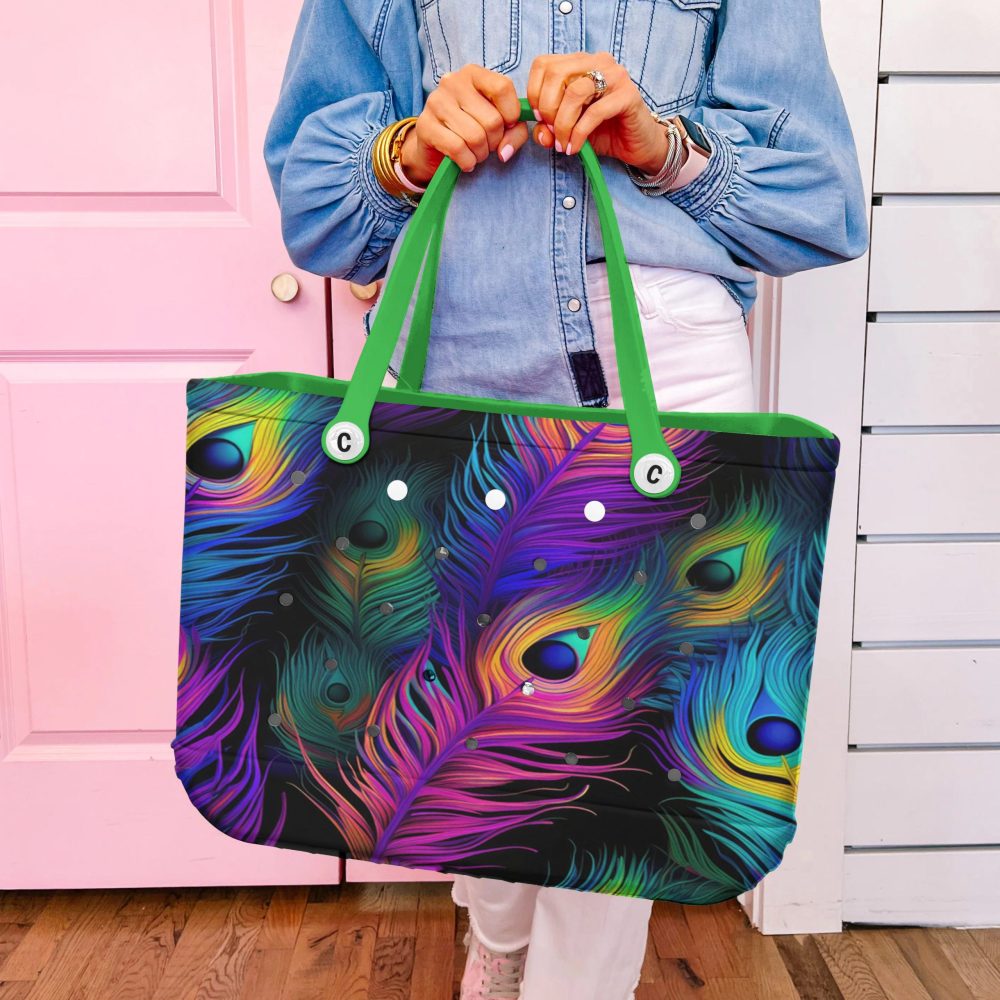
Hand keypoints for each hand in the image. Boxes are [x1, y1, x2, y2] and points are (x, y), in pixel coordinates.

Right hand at [400, 65, 529, 182]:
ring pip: (475, 137)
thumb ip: (515, 132)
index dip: (512, 114)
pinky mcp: (425, 125)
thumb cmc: (472, 131)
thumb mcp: (500, 126)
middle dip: (495, 142)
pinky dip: (467, 161)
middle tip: (486, 145)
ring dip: (480, 154)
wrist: (434, 148)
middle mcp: (452, 82)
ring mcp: (436, 102)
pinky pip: (458, 149)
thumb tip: (505, 151)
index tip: (507, 126)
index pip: (503, 88)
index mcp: (473, 74)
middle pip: (492, 119)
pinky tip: (465, 161)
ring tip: (475, 153)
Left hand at [526, 52, 669, 173]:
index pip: (543, 64)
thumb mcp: (568, 130)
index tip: (538, 118)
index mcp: (580, 63)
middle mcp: (597, 62)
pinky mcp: (628, 95)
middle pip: (555, 74)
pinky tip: (575, 147)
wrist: (637, 145)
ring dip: (563, 123)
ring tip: (563, 143)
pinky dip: (579, 133)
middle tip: (552, 132)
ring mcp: (615, 75)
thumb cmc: (603, 132)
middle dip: (547, 108)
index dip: (534, 92)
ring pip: (574, 92)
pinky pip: (594, 112)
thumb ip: (549, 128)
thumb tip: (540, 131)